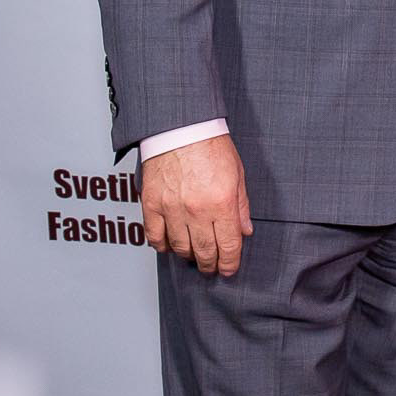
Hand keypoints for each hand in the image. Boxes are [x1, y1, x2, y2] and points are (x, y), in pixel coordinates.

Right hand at [141, 133, 251, 276]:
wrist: (181, 127)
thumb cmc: (211, 146)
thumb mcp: (237, 175)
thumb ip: (241, 206)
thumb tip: (244, 231)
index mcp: (222, 203)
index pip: (228, 246)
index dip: (230, 263)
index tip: (229, 268)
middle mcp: (196, 210)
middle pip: (204, 252)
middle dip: (210, 265)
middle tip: (212, 268)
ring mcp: (172, 208)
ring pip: (179, 247)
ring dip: (188, 256)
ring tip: (193, 255)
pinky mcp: (152, 203)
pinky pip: (154, 235)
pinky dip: (162, 245)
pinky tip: (169, 246)